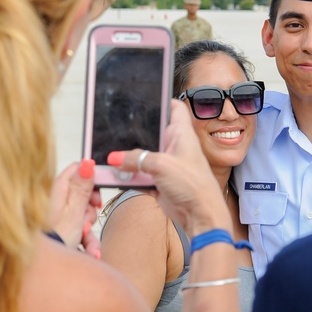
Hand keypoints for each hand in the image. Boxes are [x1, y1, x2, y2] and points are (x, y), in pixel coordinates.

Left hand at [49, 159, 102, 258]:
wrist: (35, 269)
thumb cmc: (52, 240)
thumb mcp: (74, 212)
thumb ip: (82, 187)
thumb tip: (87, 163)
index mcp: (55, 190)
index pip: (77, 172)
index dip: (91, 182)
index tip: (96, 198)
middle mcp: (53, 202)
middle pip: (80, 197)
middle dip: (90, 213)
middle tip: (87, 224)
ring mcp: (54, 218)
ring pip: (80, 218)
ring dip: (89, 233)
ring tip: (88, 248)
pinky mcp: (56, 233)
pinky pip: (75, 233)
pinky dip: (83, 243)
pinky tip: (87, 255)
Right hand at [108, 100, 230, 236]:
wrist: (200, 215)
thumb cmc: (193, 185)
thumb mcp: (161, 165)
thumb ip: (136, 159)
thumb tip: (115, 158)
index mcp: (182, 134)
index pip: (175, 108)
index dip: (161, 100)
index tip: (144, 97)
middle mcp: (174, 146)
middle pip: (152, 133)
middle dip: (135, 133)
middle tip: (116, 129)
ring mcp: (167, 164)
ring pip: (143, 155)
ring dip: (129, 159)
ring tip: (111, 156)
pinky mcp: (160, 181)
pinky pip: (141, 174)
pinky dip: (131, 176)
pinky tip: (117, 175)